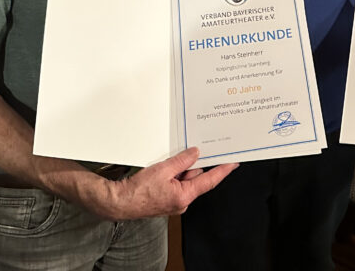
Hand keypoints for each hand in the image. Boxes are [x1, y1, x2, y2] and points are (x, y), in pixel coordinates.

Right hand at [91, 147, 235, 220]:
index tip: (233, 163)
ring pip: (186, 181)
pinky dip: (176, 176)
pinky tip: (167, 169)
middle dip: (194, 166)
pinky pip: (178, 184)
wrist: (121, 202)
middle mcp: (182, 202)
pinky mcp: (168, 201)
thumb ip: (182, 161)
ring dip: (182, 170)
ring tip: (170, 163)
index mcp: (184, 196)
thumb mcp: (163, 169)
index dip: (223, 170)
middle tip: (196, 151)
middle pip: (197, 179)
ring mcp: (175, 202)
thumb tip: (195, 154)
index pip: (210, 181)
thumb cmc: (138, 191)